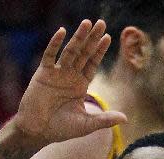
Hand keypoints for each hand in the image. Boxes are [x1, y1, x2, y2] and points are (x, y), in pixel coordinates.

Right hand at [14, 21, 126, 145]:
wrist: (38, 131)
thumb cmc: (61, 129)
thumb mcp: (86, 124)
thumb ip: (105, 119)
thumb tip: (126, 119)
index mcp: (80, 85)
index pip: (92, 64)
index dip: (99, 51)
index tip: (108, 37)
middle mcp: (70, 76)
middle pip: (83, 53)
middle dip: (92, 39)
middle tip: (101, 23)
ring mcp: (57, 73)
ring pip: (70, 51)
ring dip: (78, 37)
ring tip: (87, 23)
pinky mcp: (43, 73)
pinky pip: (49, 55)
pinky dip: (55, 43)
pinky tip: (62, 32)